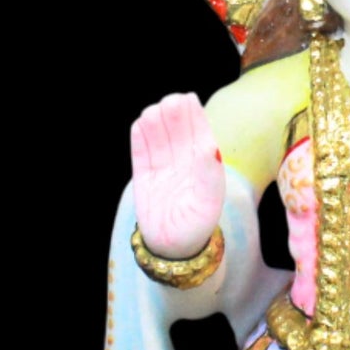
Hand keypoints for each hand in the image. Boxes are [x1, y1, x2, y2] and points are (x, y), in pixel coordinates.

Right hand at [130, 93, 225, 258]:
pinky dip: (139, 139)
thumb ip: (210, 175)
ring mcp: (162, 167)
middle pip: (176, 130)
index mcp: (203, 163)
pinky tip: (140, 125)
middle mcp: (183, 161)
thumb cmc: (197, 227)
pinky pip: (140, 152)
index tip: (187, 99)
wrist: (174, 249)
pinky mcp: (144, 176)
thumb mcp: (208, 203)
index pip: (198, 132)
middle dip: (173, 114)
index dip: (193, 115)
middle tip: (170, 102)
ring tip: (154, 112)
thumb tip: (210, 146)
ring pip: (158, 137)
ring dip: (156, 122)